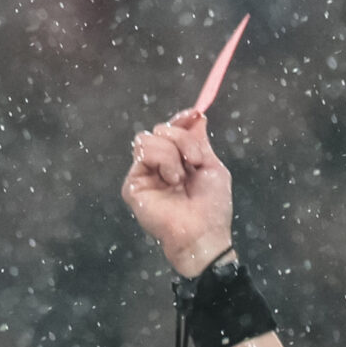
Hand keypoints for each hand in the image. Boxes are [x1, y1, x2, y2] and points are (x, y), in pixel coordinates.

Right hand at [122, 110, 235, 276]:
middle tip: (194, 160)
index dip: (181, 120)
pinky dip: (163, 161)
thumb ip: (199, 142)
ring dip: (171, 152)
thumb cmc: (212, 206)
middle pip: (160, 130)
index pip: (172, 131)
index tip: (194, 115)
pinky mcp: (133, 184)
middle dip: (181, 139)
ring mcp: (144, 174)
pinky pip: (143, 153)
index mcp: (178, 161)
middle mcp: (159, 166)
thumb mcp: (212, 167)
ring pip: (148, 138)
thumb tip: (196, 116)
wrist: (203, 232)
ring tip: (181, 176)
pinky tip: (172, 180)